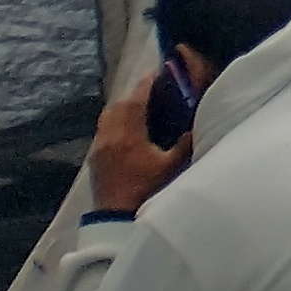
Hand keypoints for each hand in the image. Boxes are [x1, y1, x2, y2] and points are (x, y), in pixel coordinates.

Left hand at [84, 82, 188, 218]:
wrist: (116, 219)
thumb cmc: (146, 190)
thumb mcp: (171, 166)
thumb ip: (184, 143)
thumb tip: (195, 124)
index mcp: (127, 135)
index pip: (136, 101)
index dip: (147, 84)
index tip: (158, 71)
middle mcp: (109, 137)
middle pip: (118, 106)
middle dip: (134, 94)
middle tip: (152, 90)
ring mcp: (98, 148)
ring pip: (107, 117)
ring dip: (122, 108)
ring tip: (140, 107)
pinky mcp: (95, 159)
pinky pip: (104, 130)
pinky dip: (115, 122)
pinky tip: (128, 130)